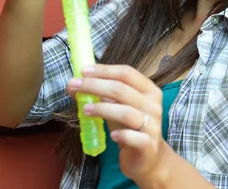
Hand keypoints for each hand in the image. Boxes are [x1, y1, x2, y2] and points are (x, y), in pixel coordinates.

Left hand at [67, 64, 169, 185]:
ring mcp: (152, 124)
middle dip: (95, 85)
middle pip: (122, 90)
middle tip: (75, 86)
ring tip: (84, 110)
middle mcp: (153, 105)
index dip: (104, 70)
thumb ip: (103, 97)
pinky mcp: (148, 144)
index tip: (83, 71)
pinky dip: (121, 135)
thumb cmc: (131, 128)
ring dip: (102, 109)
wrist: (149, 158)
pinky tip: (111, 135)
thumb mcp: (119, 108)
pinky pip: (134, 137)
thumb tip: (75, 85)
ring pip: (126, 112)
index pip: (127, 73)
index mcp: (149, 90)